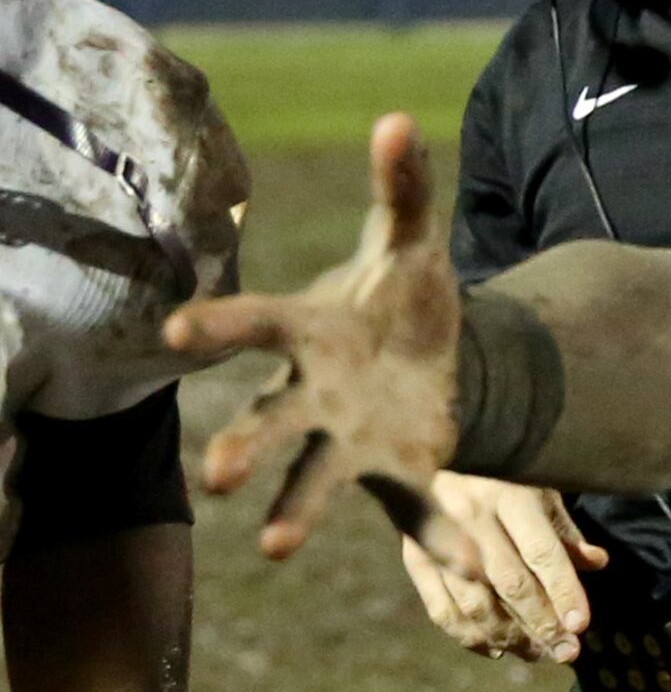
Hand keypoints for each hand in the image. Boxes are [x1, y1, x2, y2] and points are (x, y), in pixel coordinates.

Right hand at [165, 116, 474, 570]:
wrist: (436, 359)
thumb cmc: (403, 298)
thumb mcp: (412, 243)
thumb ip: (405, 189)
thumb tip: (400, 120)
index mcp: (310, 332)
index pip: (255, 325)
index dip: (218, 325)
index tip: (177, 331)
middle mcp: (314, 394)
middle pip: (269, 421)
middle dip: (244, 445)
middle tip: (218, 476)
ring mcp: (349, 440)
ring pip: (315, 479)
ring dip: (297, 511)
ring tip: (276, 546)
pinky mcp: (396, 476)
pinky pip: (413, 514)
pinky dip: (439, 541)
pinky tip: (471, 571)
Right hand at [398, 473, 607, 662]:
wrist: (423, 450)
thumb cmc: (496, 471)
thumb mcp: (536, 486)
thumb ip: (563, 529)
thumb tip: (598, 564)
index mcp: (508, 494)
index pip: (541, 552)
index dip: (563, 591)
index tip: (581, 625)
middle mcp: (471, 518)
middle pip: (510, 583)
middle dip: (542, 624)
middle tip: (567, 652)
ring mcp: (437, 540)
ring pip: (475, 604)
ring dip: (510, 637)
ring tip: (539, 654)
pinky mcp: (415, 558)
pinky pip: (441, 609)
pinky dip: (469, 637)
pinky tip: (496, 650)